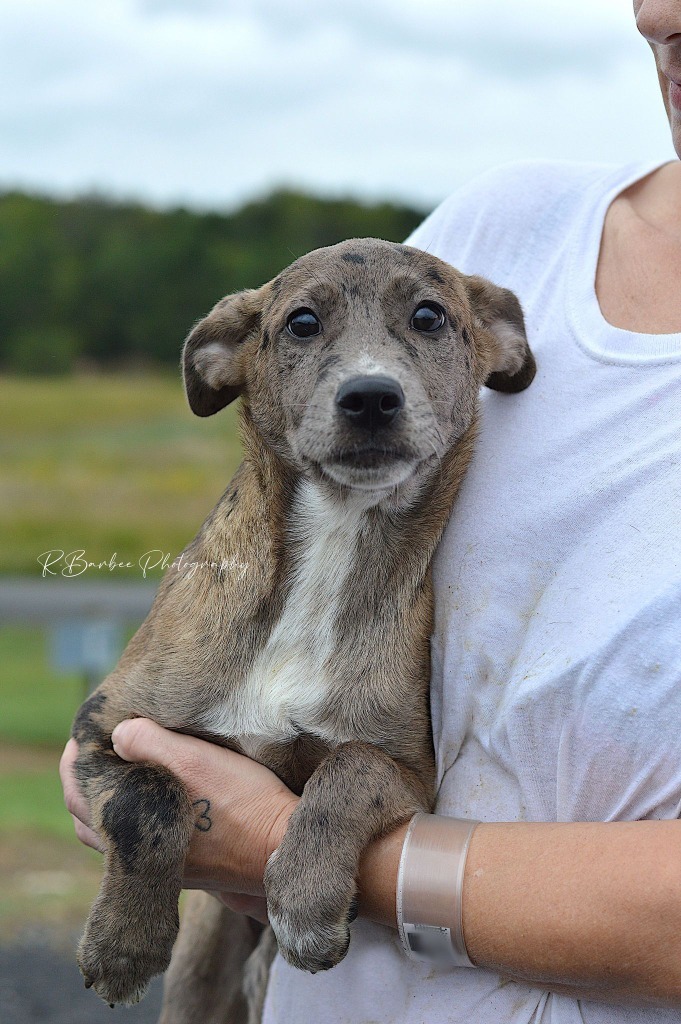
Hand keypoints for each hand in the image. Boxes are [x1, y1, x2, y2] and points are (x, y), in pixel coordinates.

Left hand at [60, 720, 298, 913]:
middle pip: (89, 821)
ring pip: (112, 836)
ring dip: (106, 804)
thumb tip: (118, 735)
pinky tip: (151, 801)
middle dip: (84, 785)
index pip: (79, 797)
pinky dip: (131, 819)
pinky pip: (139, 843)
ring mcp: (161, 866)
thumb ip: (148, 743)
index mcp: (132, 827)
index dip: (75, 764)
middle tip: (91, 753)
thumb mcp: (194, 759)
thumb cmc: (240, 801)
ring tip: (118, 774)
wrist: (281, 848)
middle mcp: (139, 855)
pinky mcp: (184, 870)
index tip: (79, 738)